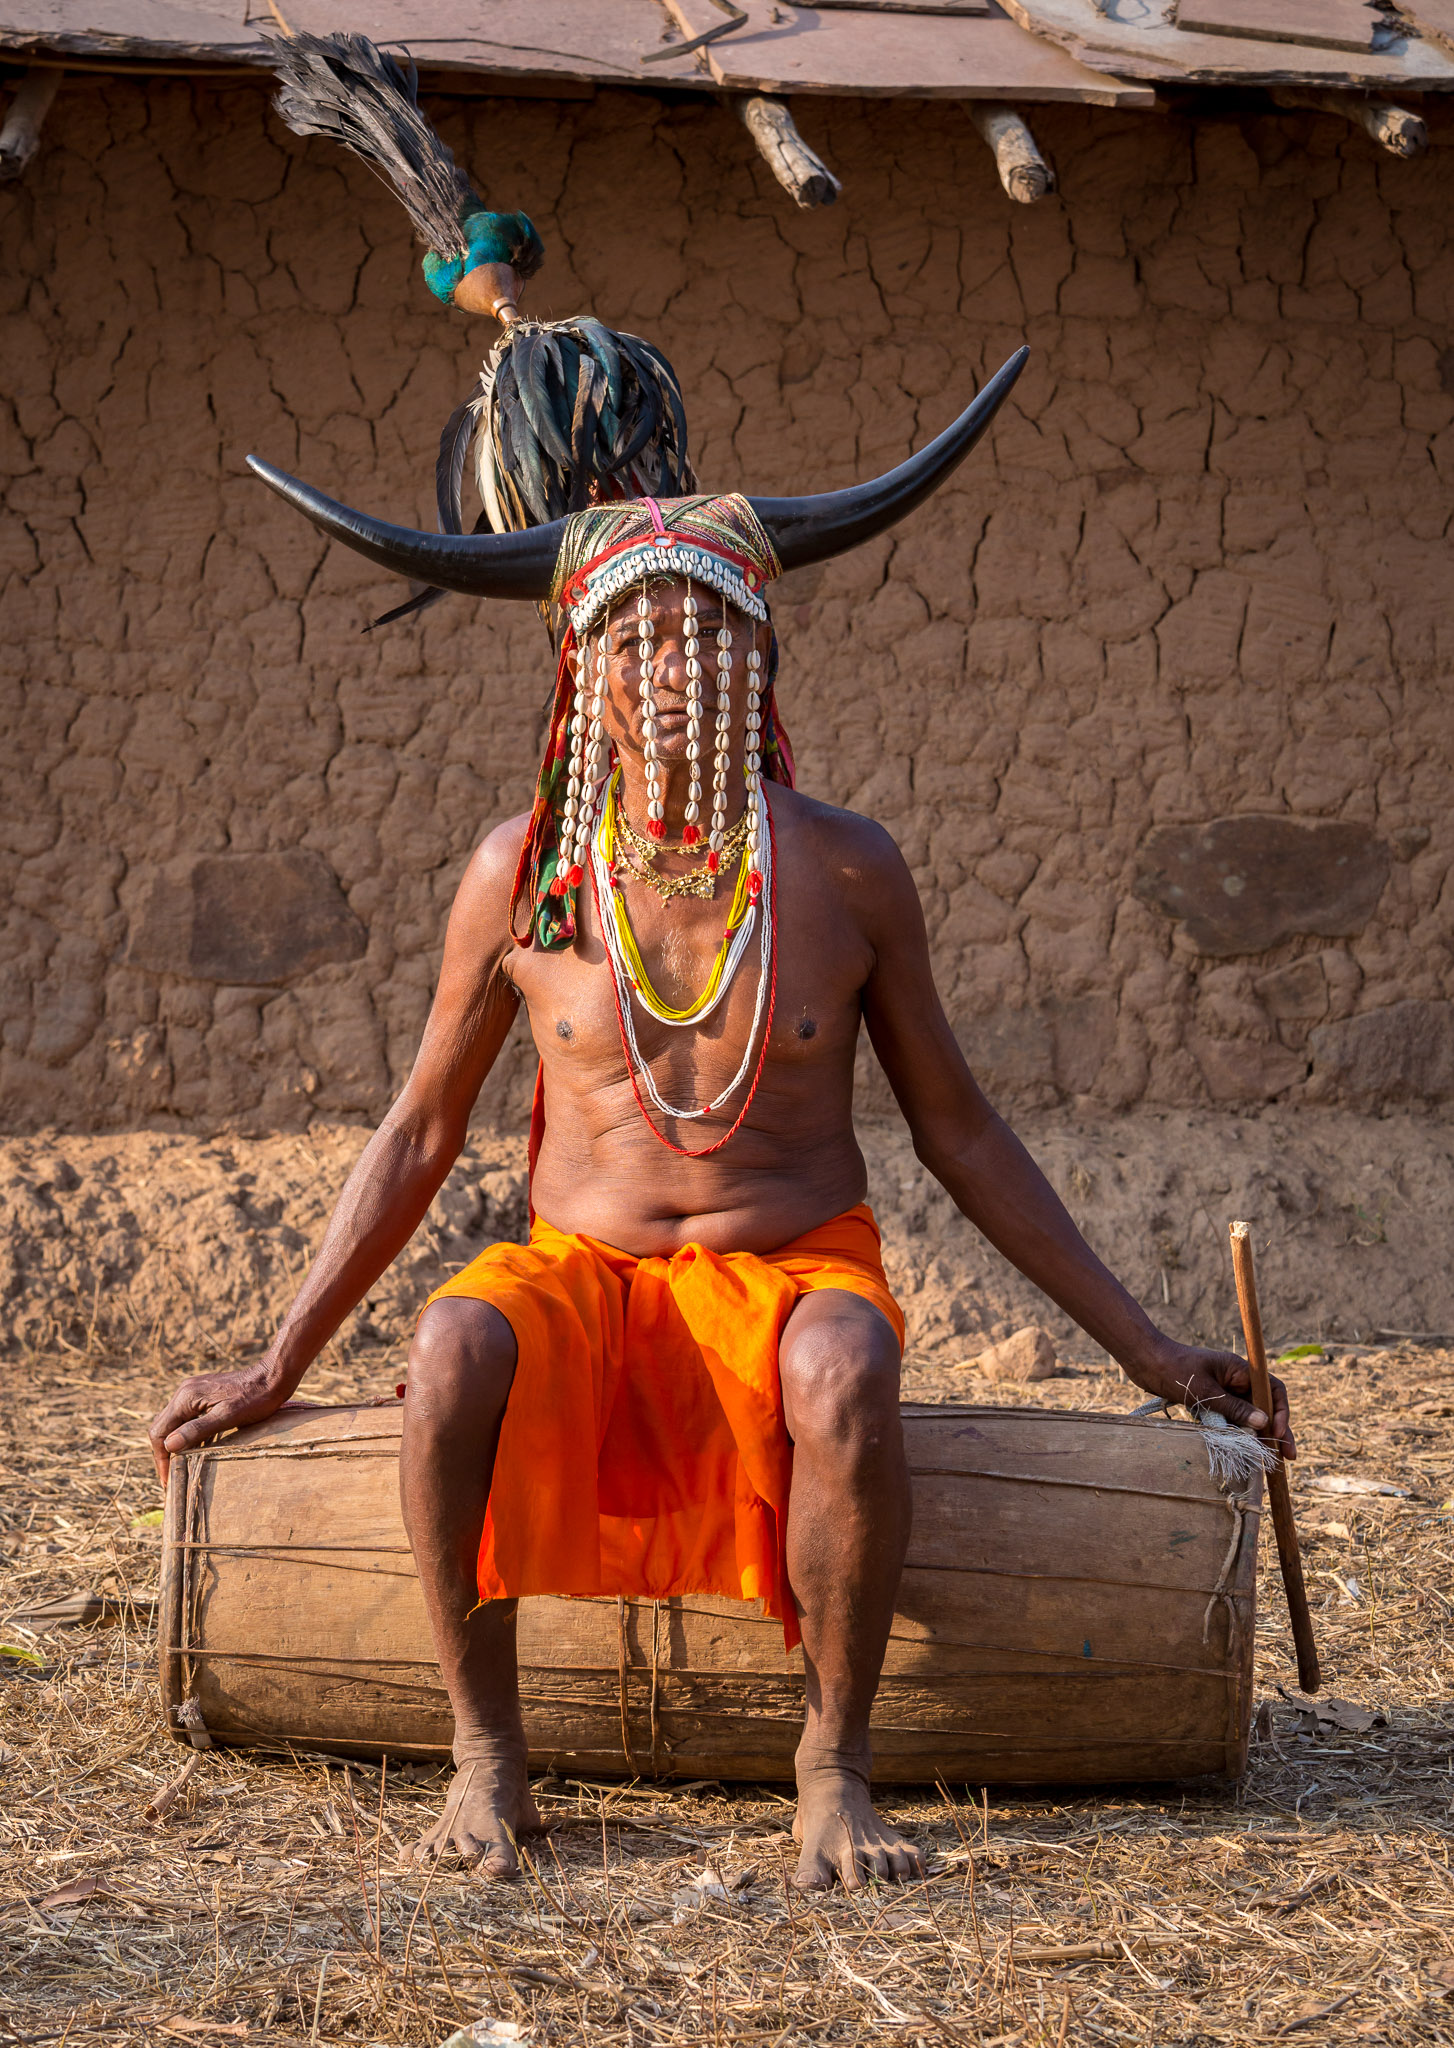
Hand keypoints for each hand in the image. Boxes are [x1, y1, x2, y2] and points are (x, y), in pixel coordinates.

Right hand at [147, 1360, 295, 1485]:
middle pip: (163, 1427)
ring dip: (176, 1445)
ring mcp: (193, 1392)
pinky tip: (195, 1450)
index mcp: (185, 1398)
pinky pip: (187, 1418)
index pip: (158, 1432)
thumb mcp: (228, 1416)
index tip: (168, 1480)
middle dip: (165, 1454)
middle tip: (173, 1479)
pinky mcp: (204, 1395)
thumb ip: (197, 1429)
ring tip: (181, 1469)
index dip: (161, 1458)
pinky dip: (187, 1435)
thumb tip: (170, 1445)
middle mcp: (184, 1392)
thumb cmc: (255, 1398)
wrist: (273, 1377)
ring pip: (174, 1423)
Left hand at [1125, 1340, 1294, 1459]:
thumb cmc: (1173, 1369)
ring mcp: (1223, 1391)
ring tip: (1270, 1461)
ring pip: (1248, 1415)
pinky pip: (1231, 1419)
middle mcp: (1235, 1380)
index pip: (1272, 1389)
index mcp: (1239, 1370)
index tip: (1276, 1432)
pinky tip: (1245, 1451)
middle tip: (1288, 1457)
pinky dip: (1239, 1434)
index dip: (1280, 1412)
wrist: (1143, 1360)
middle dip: (1277, 1430)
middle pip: (1264, 1406)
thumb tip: (1263, 1423)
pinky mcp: (1210, 1401)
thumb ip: (1233, 1408)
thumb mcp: (1204, 1391)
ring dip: (1259, 1436)